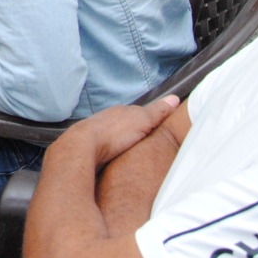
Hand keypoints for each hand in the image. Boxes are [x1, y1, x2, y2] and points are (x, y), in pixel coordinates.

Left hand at [54, 96, 181, 169]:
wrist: (83, 145)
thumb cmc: (114, 132)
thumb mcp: (142, 120)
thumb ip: (157, 111)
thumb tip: (174, 98)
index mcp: (122, 112)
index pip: (140, 113)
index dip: (151, 119)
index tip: (160, 126)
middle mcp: (109, 119)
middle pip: (127, 125)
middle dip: (137, 132)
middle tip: (150, 142)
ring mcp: (99, 133)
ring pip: (117, 137)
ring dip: (125, 142)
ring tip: (136, 153)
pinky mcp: (93, 148)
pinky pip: (108, 149)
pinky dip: (115, 152)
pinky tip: (119, 159)